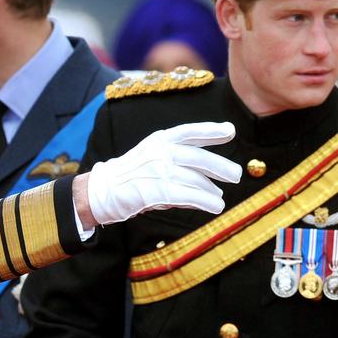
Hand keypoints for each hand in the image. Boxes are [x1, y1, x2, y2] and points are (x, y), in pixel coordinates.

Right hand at [85, 122, 239, 225]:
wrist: (101, 191)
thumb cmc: (129, 177)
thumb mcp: (151, 159)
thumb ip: (176, 163)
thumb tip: (208, 179)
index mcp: (159, 139)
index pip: (190, 132)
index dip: (211, 131)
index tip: (230, 131)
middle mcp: (161, 151)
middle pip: (199, 158)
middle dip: (221, 166)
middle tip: (236, 175)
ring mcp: (159, 170)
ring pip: (196, 180)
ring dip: (212, 191)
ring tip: (220, 199)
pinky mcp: (157, 190)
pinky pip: (189, 196)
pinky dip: (206, 202)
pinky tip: (216, 207)